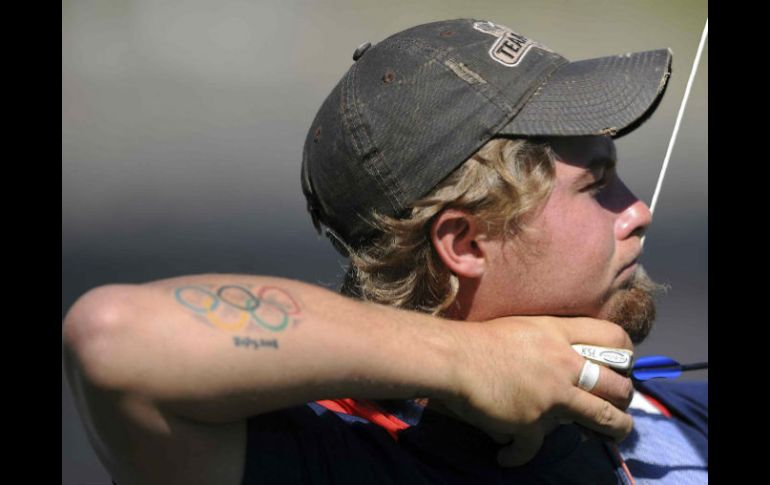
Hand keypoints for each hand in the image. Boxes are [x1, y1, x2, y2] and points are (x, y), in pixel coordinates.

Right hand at [438, 316, 634, 466]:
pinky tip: (506, 456)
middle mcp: (564, 365)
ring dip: (614, 429)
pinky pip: (535, 447)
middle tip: (619, 403)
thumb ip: (548, 342)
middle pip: (616, 385)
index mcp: (559, 334)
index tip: (622, 365)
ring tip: (613, 434)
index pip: (614, 339)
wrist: (452, 359)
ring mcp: (552, 397)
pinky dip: (517, 454)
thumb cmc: (478, 339)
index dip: (626, 354)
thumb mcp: (523, 327)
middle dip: (624, 397)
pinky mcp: (532, 423)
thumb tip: (561, 363)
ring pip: (602, 418)